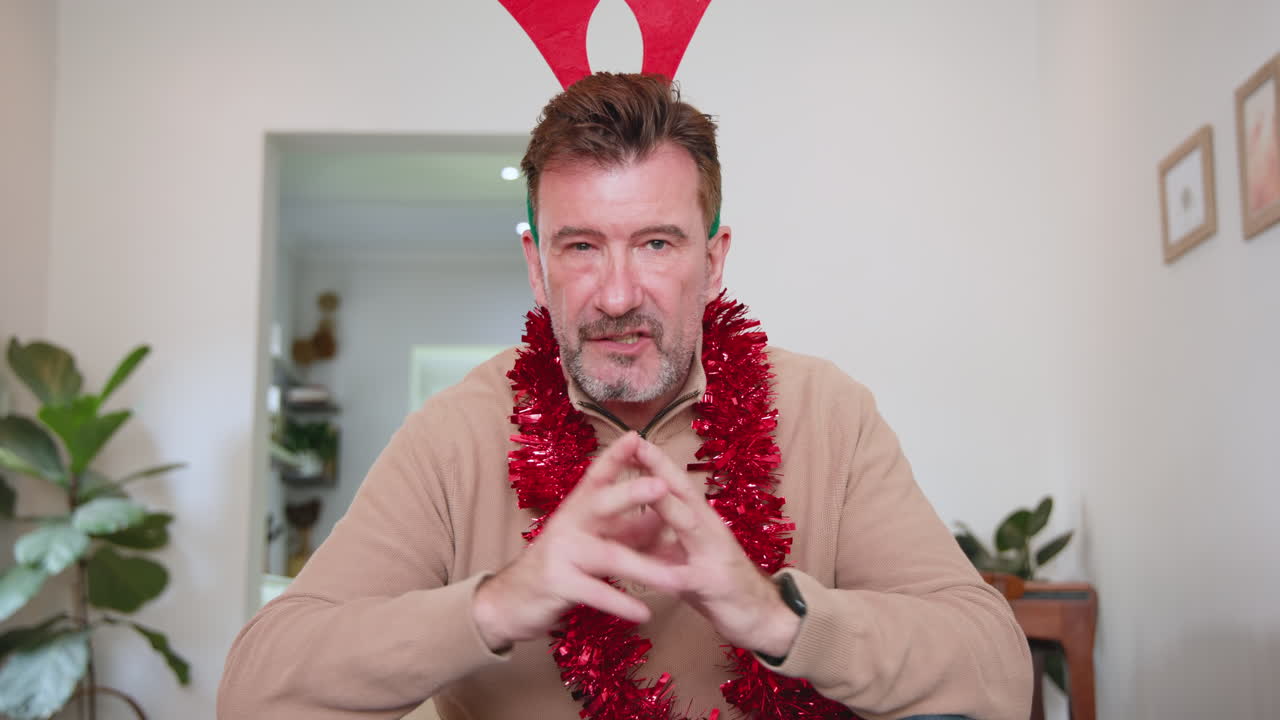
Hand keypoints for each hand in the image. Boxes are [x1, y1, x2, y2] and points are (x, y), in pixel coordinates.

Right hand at [472, 433, 680, 651]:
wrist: (512, 598)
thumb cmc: (563, 562)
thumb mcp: (594, 540)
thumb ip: (627, 529)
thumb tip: (666, 515)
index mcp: (577, 508)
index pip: (597, 477)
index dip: (615, 456)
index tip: (635, 437)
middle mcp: (568, 523)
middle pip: (601, 504)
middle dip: (631, 493)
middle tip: (661, 485)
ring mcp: (561, 553)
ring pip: (609, 556)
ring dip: (646, 568)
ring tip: (679, 579)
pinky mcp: (558, 583)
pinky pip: (596, 593)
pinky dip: (621, 603)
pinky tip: (645, 612)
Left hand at [633, 439, 801, 658]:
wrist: (762, 618)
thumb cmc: (718, 584)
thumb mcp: (685, 557)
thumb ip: (661, 539)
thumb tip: (627, 522)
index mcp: (702, 520)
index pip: (677, 485)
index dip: (656, 461)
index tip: (633, 439)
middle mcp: (711, 530)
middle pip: (684, 493)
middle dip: (660, 469)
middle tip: (638, 445)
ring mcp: (715, 555)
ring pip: (689, 524)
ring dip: (667, 505)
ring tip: (645, 488)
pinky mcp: (714, 585)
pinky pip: (687, 578)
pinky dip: (669, 574)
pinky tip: (652, 571)